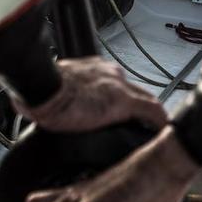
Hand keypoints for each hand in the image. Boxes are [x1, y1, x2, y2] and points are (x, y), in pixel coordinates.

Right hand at [14, 56, 166, 131]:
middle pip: (134, 91)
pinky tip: (163, 131)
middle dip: (139, 107)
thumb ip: (57, 94)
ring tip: (154, 131)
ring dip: (150, 114)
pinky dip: (158, 121)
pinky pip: (151, 110)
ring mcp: (118, 87)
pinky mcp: (123, 101)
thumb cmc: (39, 89)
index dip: (121, 99)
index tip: (118, 112)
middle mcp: (110, 74)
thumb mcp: (51, 89)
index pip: (116, 85)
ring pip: (146, 99)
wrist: (39, 85)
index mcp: (93, 70)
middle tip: (143, 125)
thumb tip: (43, 107)